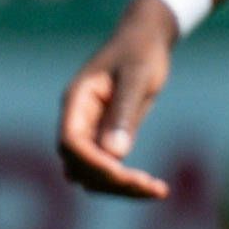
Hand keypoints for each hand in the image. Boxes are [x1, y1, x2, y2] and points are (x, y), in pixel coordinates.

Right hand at [56, 3, 178, 199]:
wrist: (145, 39)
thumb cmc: (140, 51)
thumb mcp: (137, 76)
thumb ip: (124, 112)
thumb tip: (115, 154)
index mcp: (77, 101)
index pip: (70, 142)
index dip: (93, 162)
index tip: (124, 171)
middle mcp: (77, 120)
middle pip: (78, 165)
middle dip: (111, 180)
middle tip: (153, 186)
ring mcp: (90, 131)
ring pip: (90, 174)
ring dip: (119, 187)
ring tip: (158, 189)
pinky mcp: (105, 138)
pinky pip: (107, 169)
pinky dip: (126, 182)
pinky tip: (155, 186)